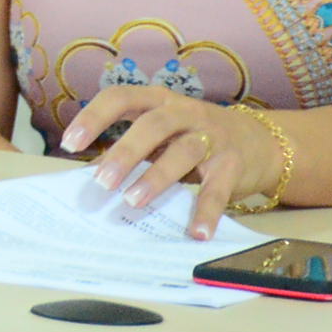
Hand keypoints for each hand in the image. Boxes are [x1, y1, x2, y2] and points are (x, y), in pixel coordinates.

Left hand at [60, 86, 275, 240]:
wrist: (262, 142)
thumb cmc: (195, 137)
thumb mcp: (162, 135)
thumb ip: (130, 150)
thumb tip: (88, 176)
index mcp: (158, 101)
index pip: (120, 98)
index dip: (94, 117)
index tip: (69, 143)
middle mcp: (185, 113)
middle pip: (152, 126)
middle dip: (124, 153)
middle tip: (102, 182)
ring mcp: (212, 137)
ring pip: (183, 153)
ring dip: (156, 177)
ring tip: (132, 202)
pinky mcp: (233, 165)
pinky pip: (218, 189)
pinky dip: (206, 211)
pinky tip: (195, 232)